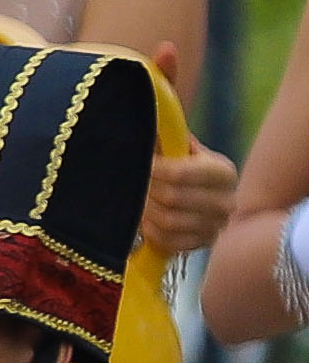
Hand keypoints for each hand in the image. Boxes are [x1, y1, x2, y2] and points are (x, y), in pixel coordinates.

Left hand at [145, 142, 239, 262]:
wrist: (195, 196)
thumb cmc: (180, 166)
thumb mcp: (178, 148)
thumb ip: (167, 137)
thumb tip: (148, 118)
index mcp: (223, 172)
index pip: (181, 173)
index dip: (153, 169)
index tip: (138, 164)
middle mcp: (227, 201)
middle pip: (173, 198)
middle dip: (147, 190)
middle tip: (134, 184)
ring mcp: (218, 226)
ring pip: (169, 221)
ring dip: (147, 211)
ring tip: (138, 200)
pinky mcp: (205, 244)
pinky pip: (171, 241)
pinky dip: (153, 231)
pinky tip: (147, 220)